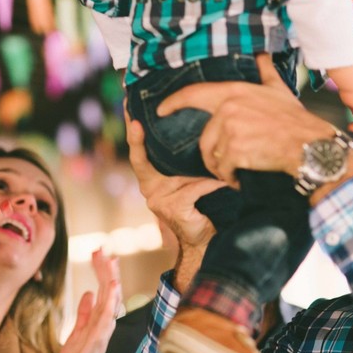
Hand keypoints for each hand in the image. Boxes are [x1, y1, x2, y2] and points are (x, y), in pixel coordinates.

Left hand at [56, 249, 121, 352]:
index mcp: (99, 319)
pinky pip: (105, 320)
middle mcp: (104, 323)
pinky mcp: (97, 341)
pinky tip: (111, 291)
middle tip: (104, 251)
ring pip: (109, 302)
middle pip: (108, 292)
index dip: (103, 271)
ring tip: (112, 265)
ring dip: (111, 283)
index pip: (103, 290)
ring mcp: (103, 332)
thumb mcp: (77, 332)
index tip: (100, 252)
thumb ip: (83, 313)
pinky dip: (110, 304)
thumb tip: (88, 293)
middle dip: (107, 271)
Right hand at [124, 117, 222, 252]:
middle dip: (139, 137)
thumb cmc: (198, 205)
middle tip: (139, 119)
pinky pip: (194, 188)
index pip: (138, 153)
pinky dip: (210, 182)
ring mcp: (159, 200)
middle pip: (143, 158)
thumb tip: (195, 129)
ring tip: (205, 140)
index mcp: (149, 179)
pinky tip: (222, 178)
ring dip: (194, 159)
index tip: (130, 113)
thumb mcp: (187, 179)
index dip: (133, 134)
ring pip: (176, 172)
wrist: (204, 239)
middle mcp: (149, 188)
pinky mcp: (174, 209)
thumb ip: (182, 162)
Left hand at [157, 55, 333, 183]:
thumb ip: (265, 72)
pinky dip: (231, 178)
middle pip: (204, 137)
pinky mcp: (234, 150)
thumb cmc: (296, 121)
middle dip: (213, 154)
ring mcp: (230, 129)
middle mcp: (229, 108)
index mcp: (235, 92)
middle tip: (228, 163)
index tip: (160, 109)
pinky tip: (243, 178)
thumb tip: (261, 53)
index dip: (173, 101)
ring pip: (212, 155)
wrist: (309, 146)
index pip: (194, 94)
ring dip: (222, 168)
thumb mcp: (279, 90)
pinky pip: (222, 169)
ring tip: (239, 170)